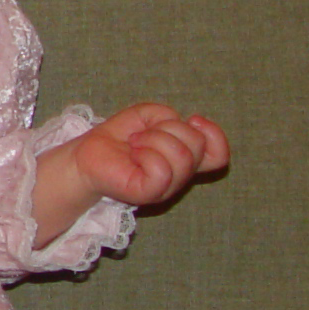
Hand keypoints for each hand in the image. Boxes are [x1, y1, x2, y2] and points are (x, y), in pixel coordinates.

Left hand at [69, 103, 230, 209]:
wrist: (89, 154)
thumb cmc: (120, 137)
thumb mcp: (149, 116)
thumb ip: (171, 117)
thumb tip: (186, 124)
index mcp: (186, 159)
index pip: (219, 155)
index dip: (214, 135)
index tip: (194, 120)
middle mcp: (180, 175)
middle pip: (197, 145)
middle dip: (169, 128)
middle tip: (144, 135)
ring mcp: (166, 187)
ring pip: (182, 155)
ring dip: (154, 139)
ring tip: (135, 144)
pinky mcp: (150, 193)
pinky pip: (162, 169)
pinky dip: (146, 154)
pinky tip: (133, 155)